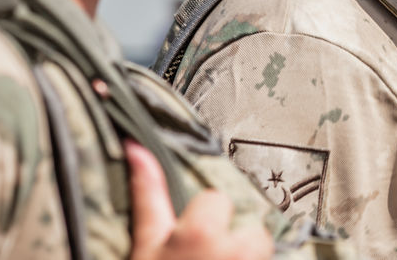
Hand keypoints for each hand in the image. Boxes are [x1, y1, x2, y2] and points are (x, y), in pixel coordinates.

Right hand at [127, 140, 273, 259]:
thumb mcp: (145, 244)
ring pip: (261, 249)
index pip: (217, 199)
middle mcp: (237, 249)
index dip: (200, 221)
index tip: (187, 242)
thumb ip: (147, 193)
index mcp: (203, 233)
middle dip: (231, 240)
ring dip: (246, 258)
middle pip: (248, 226)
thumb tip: (136, 147)